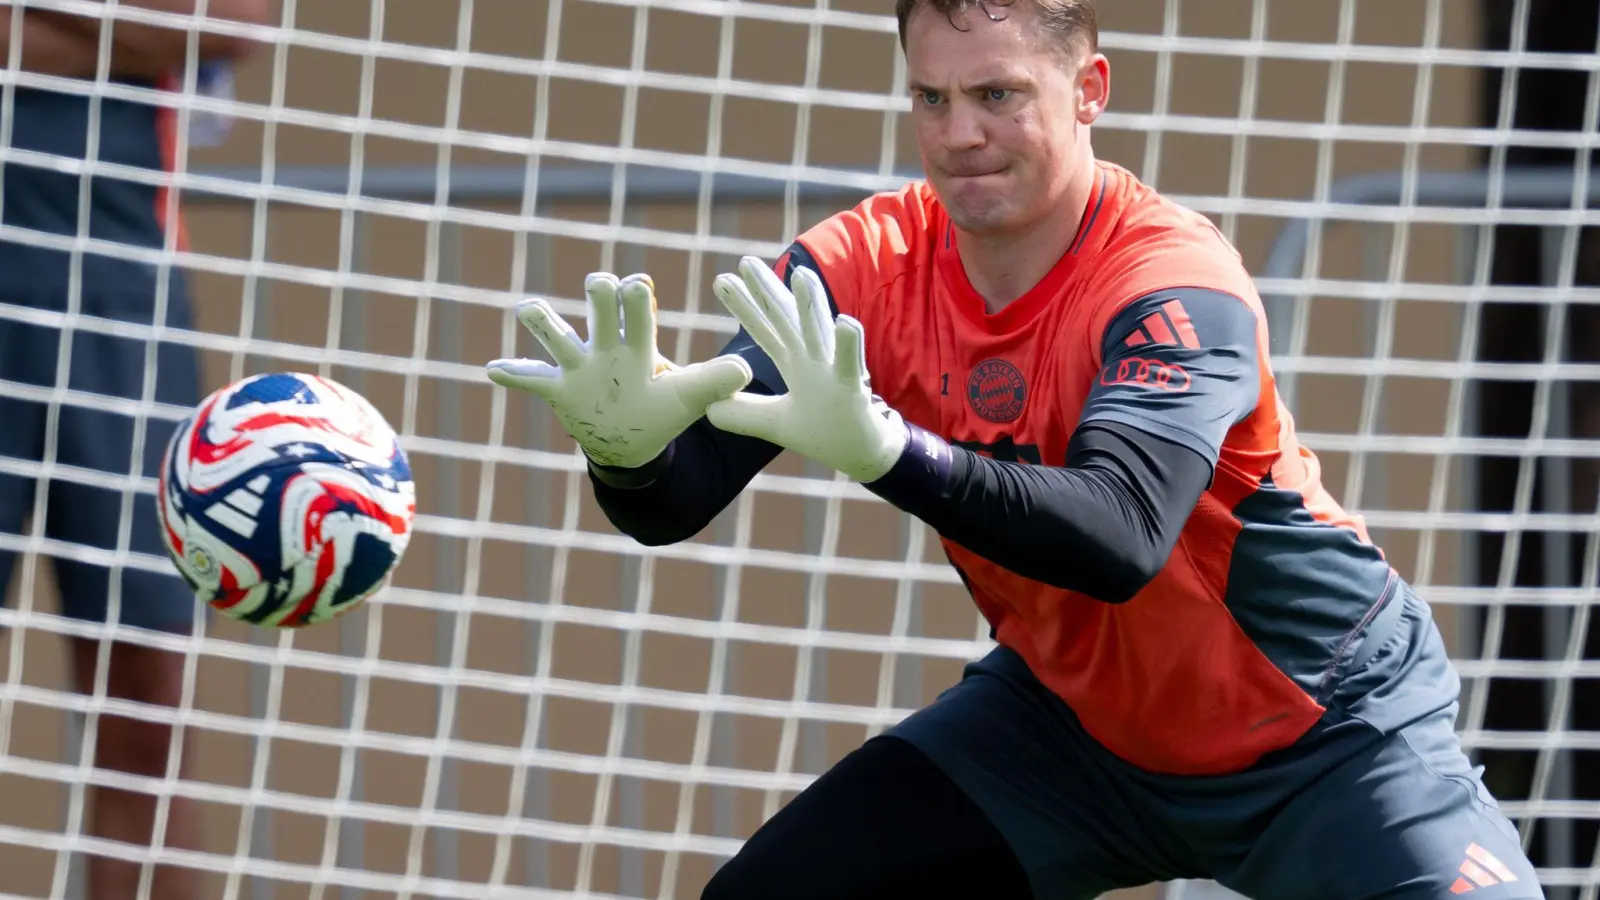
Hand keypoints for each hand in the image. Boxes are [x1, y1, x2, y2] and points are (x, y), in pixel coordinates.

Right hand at [486, 272, 752, 468]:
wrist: (632, 439)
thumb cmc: (661, 408)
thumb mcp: (690, 397)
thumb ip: (714, 382)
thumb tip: (746, 371)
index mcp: (638, 343)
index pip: (638, 307)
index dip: (637, 294)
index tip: (640, 287)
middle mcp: (606, 346)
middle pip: (599, 306)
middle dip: (601, 292)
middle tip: (602, 284)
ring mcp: (579, 367)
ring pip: (556, 336)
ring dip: (544, 322)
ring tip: (530, 309)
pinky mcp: (558, 389)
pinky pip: (530, 377)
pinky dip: (512, 373)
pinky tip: (493, 369)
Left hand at [705, 256, 907, 482]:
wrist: (862, 452)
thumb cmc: (826, 432)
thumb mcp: (775, 424)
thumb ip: (744, 413)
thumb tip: (708, 410)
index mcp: (795, 364)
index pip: (765, 330)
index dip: (744, 306)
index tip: (722, 280)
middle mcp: (813, 359)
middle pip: (786, 319)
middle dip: (766, 290)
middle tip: (745, 261)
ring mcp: (833, 370)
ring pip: (820, 333)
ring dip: (811, 304)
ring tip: (800, 272)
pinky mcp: (852, 389)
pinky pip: (851, 364)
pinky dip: (849, 344)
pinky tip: (845, 323)